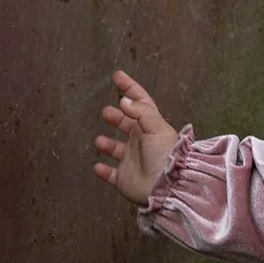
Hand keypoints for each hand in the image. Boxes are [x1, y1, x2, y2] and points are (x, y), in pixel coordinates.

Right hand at [93, 70, 180, 205]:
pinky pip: (111, 174)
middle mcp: (141, 142)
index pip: (140, 103)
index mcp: (151, 127)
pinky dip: (103, 171)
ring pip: (116, 149)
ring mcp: (132, 161)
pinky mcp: (125, 179)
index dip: (130, 88)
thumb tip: (124, 101)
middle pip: (126, 124)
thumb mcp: (157, 127)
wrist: (166, 186)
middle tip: (106, 113)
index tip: (117, 76)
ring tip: (100, 140)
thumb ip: (141, 112)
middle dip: (115, 117)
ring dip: (107, 144)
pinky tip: (97, 166)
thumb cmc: (164, 155)